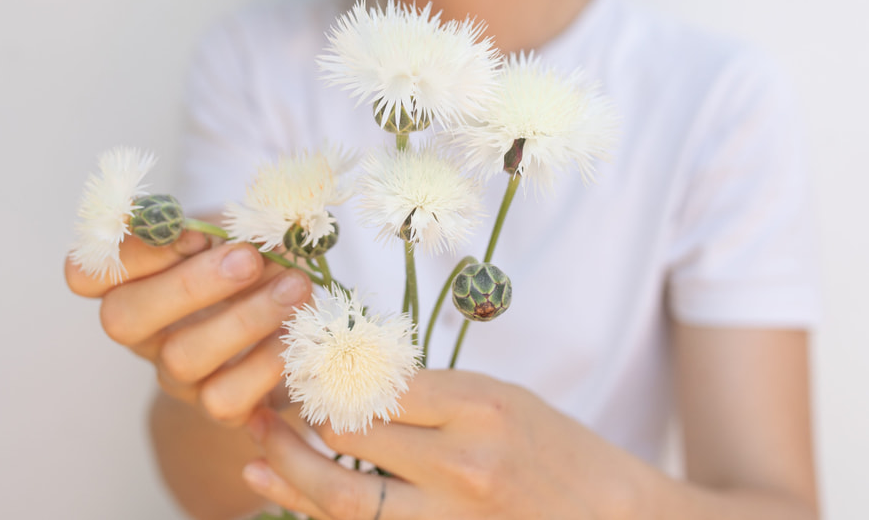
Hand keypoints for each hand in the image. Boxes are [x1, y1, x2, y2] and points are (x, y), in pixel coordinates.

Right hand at [64, 229, 312, 426]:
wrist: (293, 318)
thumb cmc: (255, 260)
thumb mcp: (239, 229)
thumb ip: (234, 222)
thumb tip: (253, 228)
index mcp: (133, 280)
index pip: (85, 272)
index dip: (132, 252)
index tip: (194, 233)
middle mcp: (144, 331)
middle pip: (122, 319)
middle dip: (189, 284)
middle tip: (249, 259)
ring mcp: (175, 374)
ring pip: (181, 359)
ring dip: (245, 319)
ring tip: (295, 287)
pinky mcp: (218, 407)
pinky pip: (226, 399)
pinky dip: (268, 363)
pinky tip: (297, 334)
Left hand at [240, 369, 638, 518]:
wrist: (612, 519)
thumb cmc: (557, 450)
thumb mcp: (501, 398)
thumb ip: (430, 392)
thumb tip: (346, 377)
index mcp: (479, 407)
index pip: (374, 383)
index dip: (326, 374)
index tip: (300, 364)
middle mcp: (462, 464)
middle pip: (348, 438)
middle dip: (296, 418)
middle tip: (267, 403)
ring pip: (342, 499)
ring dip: (288, 472)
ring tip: (255, 448)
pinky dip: (313, 514)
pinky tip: (277, 493)